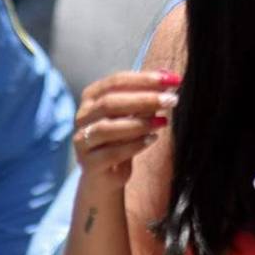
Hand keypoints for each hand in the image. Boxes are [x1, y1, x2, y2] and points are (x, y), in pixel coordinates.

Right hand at [74, 70, 179, 192]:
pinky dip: (134, 144)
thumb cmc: (121, 138)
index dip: (144, 79)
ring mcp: (82, 140)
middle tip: (171, 100)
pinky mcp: (89, 163)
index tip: (172, 79)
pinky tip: (152, 139)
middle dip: (144, 99)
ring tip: (163, 121)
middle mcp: (82, 116)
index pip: (116, 81)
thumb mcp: (134, 116)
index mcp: (91, 97)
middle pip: (111, 103)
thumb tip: (167, 80)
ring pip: (108, 128)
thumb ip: (146, 98)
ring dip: (139, 123)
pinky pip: (111, 152)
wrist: (106, 175)